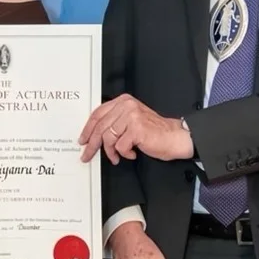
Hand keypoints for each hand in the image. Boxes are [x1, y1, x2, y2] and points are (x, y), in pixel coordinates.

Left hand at [79, 94, 193, 164]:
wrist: (175, 137)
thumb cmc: (154, 132)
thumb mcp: (131, 121)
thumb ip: (115, 122)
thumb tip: (95, 134)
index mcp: (124, 102)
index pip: (98, 113)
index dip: (87, 129)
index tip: (83, 139)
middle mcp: (127, 106)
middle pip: (100, 126)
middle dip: (92, 144)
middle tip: (87, 154)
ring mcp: (132, 116)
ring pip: (108, 137)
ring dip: (111, 152)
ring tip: (117, 156)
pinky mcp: (136, 129)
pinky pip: (120, 146)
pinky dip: (124, 153)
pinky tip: (132, 153)